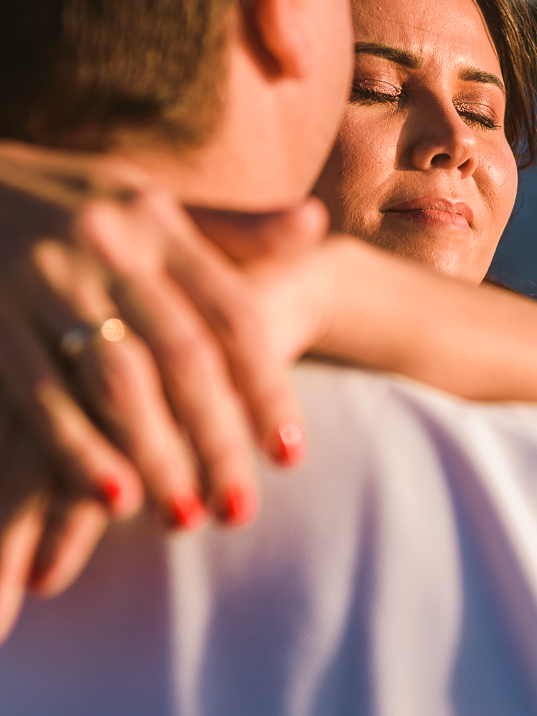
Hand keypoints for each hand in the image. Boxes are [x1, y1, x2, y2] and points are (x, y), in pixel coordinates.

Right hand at [0, 143, 327, 640]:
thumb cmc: (70, 200)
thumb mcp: (149, 198)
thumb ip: (231, 225)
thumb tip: (315, 223)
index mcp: (155, 220)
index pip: (229, 314)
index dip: (266, 387)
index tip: (289, 455)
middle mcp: (106, 248)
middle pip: (183, 356)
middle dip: (218, 438)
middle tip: (243, 511)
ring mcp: (46, 283)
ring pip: (118, 382)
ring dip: (157, 456)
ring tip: (187, 517)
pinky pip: (43, 395)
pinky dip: (79, 450)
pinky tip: (113, 499)